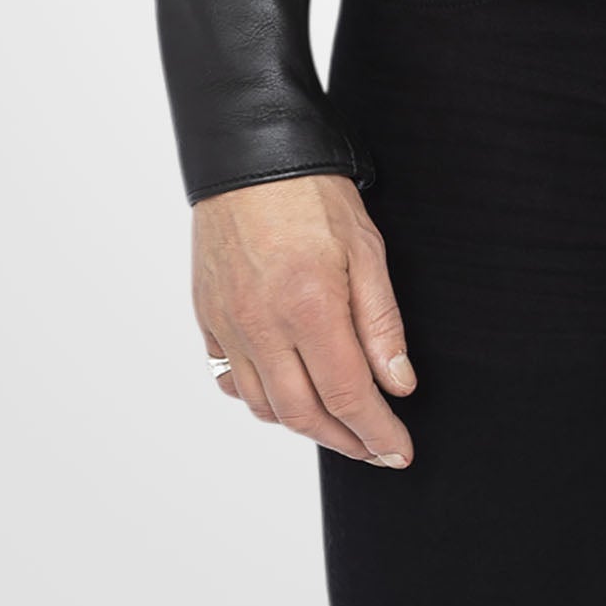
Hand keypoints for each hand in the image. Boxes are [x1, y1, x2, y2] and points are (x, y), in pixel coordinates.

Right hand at [193, 173, 418, 466]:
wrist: (249, 154)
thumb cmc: (312, 192)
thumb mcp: (366, 247)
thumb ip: (381, 322)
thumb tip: (398, 385)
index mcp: (310, 306)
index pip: (348, 395)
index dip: (377, 433)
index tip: (398, 451)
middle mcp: (263, 325)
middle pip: (304, 415)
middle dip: (345, 441)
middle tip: (374, 447)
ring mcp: (229, 324)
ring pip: (264, 406)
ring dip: (303, 425)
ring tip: (336, 423)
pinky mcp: (207, 317)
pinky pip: (229, 380)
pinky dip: (259, 399)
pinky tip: (284, 393)